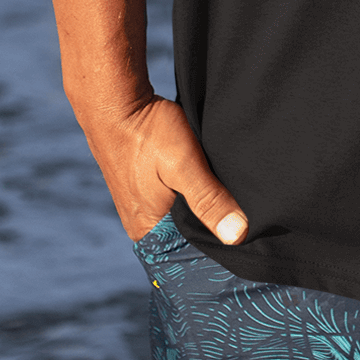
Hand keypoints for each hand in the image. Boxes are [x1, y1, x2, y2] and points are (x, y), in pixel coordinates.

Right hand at [80, 94, 247, 245]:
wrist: (113, 99)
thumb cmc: (146, 131)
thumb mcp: (184, 165)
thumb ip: (209, 200)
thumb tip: (238, 236)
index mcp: (148, 231)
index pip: (187, 260)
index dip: (215, 255)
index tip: (244, 249)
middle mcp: (140, 225)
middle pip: (185, 241)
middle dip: (211, 233)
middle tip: (246, 226)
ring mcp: (139, 206)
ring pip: (180, 220)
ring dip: (202, 213)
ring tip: (230, 206)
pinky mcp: (141, 187)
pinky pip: (172, 203)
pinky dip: (190, 198)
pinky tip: (208, 187)